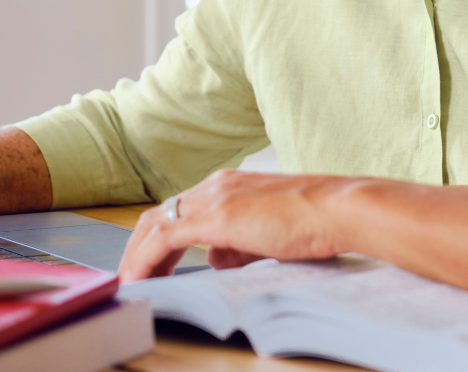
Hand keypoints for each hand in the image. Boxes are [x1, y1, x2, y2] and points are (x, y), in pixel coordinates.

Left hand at [117, 170, 360, 281]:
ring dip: (136, 255)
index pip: (180, 209)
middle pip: (159, 214)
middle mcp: (216, 185)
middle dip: (138, 248)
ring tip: (130, 283)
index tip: (152, 265)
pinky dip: (144, 260)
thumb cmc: (316, 221)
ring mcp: (214, 198)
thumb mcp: (268, 233)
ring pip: (154, 224)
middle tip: (131, 277)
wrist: (337, 209)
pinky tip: (138, 279)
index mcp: (230, 185)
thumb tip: (214, 258)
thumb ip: (237, 244)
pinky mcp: (215, 217)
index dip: (158, 239)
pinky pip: (163, 240)